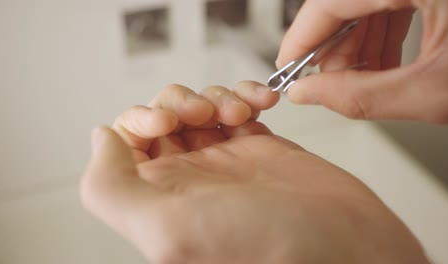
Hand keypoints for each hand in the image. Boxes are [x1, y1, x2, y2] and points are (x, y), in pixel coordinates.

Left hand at [81, 82, 428, 263]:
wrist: (347, 249)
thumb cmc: (272, 250)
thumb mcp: (173, 230)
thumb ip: (114, 191)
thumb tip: (100, 141)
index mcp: (160, 200)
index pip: (125, 145)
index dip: (140, 120)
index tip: (169, 123)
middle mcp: (190, 181)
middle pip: (162, 118)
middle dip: (180, 102)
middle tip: (203, 113)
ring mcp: (225, 162)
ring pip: (200, 108)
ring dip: (215, 97)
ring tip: (241, 112)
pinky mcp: (259, 147)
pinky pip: (238, 106)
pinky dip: (246, 94)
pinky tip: (262, 103)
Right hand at [278, 0, 447, 123]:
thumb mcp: (437, 90)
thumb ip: (365, 97)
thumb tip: (310, 94)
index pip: (330, 1)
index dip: (301, 38)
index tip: (287, 68)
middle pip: (343, 2)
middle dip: (332, 47)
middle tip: (332, 83)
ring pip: (362, 3)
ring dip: (356, 43)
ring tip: (363, 77)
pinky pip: (386, 1)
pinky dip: (378, 32)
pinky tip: (383, 60)